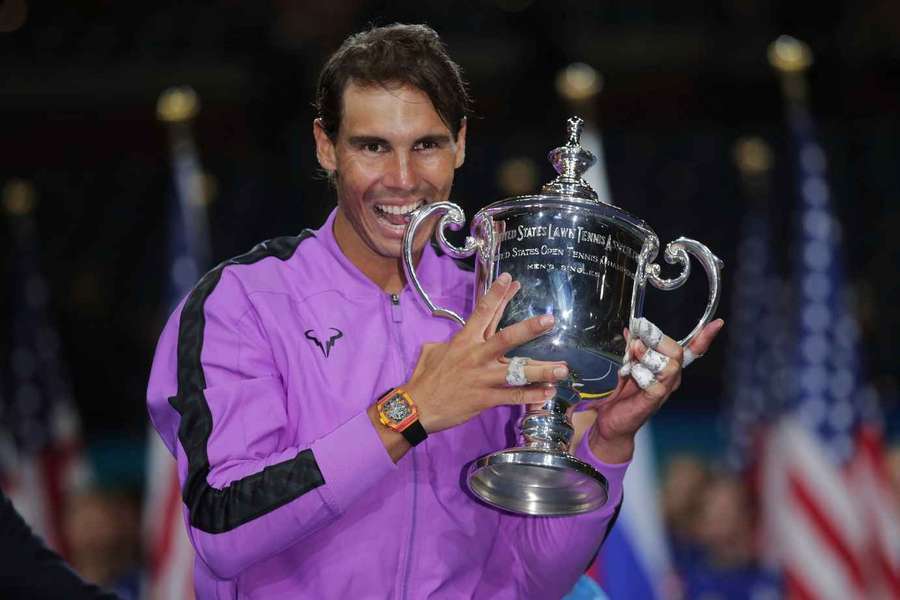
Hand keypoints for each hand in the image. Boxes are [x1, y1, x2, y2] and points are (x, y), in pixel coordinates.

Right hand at [404, 273, 569, 433]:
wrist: (417, 407)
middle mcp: (476, 356)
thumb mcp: (434, 351)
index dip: (497, 294)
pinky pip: (513, 397)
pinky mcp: (486, 399)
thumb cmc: (425, 377)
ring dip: (542, 370)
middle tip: (549, 321)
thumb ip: (451, 341)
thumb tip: (457, 335)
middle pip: (506, 338)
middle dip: (529, 329)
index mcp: (464, 340)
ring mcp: (483, 378)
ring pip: (517, 372)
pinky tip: (548, 393)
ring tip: (563, 369)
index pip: (483, 312)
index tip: (510, 280)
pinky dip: (533, 396)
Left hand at [587, 318, 723, 462]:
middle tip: (638, 335)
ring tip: (631, 357)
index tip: (717, 323)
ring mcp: (665, 389)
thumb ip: (633, 347)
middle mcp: (671, 378)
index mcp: (668, 366)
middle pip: (677, 352)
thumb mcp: (629, 363)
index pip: (691, 350)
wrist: (614, 421)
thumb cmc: (625, 393)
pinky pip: (653, 383)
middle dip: (656, 339)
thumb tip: (630, 330)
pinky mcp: (654, 399)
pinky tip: (629, 375)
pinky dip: (639, 374)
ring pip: (668, 366)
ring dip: (645, 356)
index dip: (704, 337)